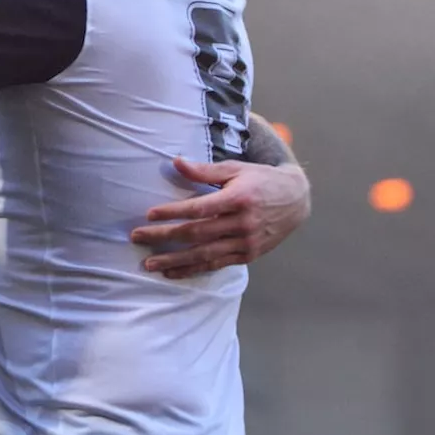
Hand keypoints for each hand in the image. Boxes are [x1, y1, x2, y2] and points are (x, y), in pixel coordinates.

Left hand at [130, 158, 310, 278]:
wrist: (297, 200)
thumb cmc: (261, 180)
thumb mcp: (236, 169)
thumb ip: (205, 170)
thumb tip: (175, 162)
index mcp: (238, 199)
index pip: (198, 208)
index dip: (172, 212)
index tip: (149, 215)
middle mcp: (242, 223)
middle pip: (196, 233)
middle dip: (164, 237)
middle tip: (137, 237)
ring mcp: (246, 242)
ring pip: (204, 254)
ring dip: (174, 261)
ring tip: (149, 264)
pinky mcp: (248, 255)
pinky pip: (216, 265)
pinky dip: (193, 270)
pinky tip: (172, 273)